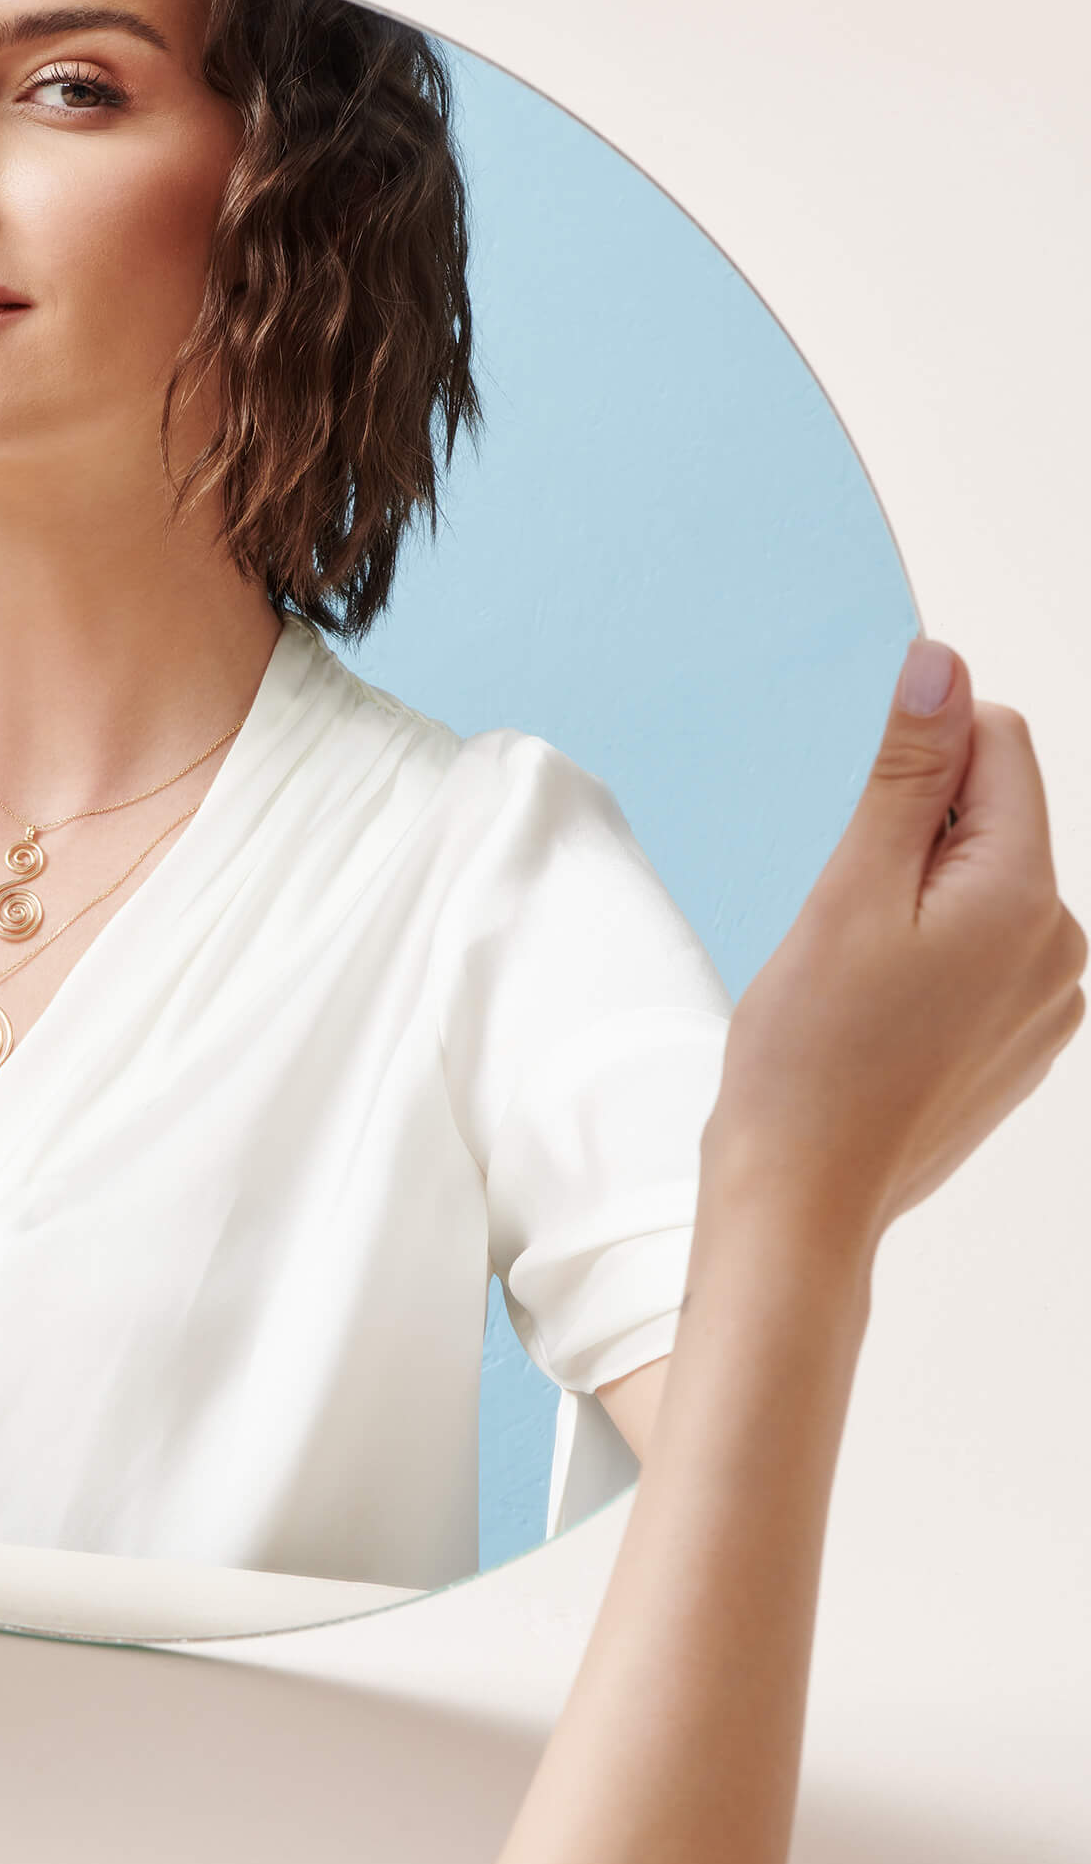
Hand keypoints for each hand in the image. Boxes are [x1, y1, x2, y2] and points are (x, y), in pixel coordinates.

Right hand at [703, 637, 1084, 1266]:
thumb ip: (905, 776)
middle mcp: (1062, 949)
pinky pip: (980, 952)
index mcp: (1026, 899)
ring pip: (981, 886)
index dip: (915, 757)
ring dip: (913, 896)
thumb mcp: (846, 893)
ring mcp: (1048, 1005)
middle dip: (911, 834)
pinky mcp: (1019, 1044)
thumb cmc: (807, 1058)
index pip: (998, 745)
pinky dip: (923, 953)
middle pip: (992, 817)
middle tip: (840, 910)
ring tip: (850, 968)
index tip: (854, 821)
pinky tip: (871, 1007)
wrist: (802, 1198)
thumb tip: (942, 664)